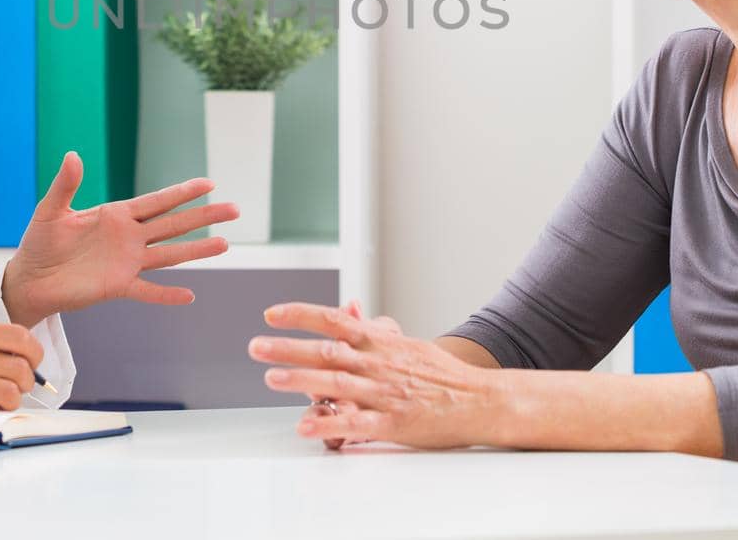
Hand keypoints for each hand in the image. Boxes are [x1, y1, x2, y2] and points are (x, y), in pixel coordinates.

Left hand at [2, 151, 239, 328]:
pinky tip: (189, 296)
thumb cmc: (39, 242)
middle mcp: (128, 238)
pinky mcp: (116, 286)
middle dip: (203, 217)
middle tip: (234, 210)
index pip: (157, 201)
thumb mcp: (51, 209)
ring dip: (196, 251)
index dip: (183, 192)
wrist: (29, 280)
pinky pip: (147, 291)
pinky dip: (166, 295)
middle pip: (173, 225)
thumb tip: (73, 154)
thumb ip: (66, 184)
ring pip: (169, 255)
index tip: (209, 184)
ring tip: (225, 244)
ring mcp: (126, 263)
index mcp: (117, 215)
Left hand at [250, 302, 497, 449]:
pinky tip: (305, 426)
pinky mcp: (394, 424)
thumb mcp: (407, 344)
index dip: (302, 315)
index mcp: (383, 343)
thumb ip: (375, 332)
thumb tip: (349, 310)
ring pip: (337, 385)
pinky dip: (330, 424)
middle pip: (328, 352)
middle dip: (288, 348)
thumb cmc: (441, 374)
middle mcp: (380, 365)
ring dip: (301, 381)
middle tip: (256, 346)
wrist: (481, 400)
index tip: (272, 314)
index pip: (335, 322)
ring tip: (271, 378)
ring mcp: (386, 394)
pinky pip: (357, 424)